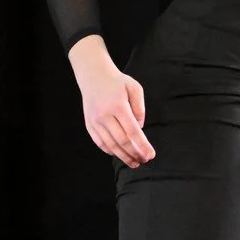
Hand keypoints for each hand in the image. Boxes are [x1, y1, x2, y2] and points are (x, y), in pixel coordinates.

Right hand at [70, 37, 156, 167]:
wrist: (93, 75)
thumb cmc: (117, 82)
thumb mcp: (134, 88)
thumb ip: (140, 108)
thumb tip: (140, 128)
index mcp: (118, 106)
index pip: (132, 131)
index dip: (142, 145)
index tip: (150, 154)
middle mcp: (104, 115)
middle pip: (122, 141)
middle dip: (135, 154)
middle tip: (144, 160)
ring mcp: (95, 121)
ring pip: (110, 145)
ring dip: (123, 156)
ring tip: (134, 163)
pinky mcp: (89, 124)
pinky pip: (100, 143)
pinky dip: (110, 151)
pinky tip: (120, 155)